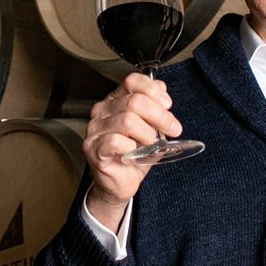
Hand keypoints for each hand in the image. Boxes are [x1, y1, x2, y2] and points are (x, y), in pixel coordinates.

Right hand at [82, 72, 181, 223]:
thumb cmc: (134, 156)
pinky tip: (134, 154)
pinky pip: (115, 141)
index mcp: (115, 101)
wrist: (120, 184)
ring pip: (127, 120)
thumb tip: (162, 88)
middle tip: (173, 128)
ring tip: (151, 145)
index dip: (153, 90)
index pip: (132, 81)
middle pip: (135, 101)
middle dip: (160, 116)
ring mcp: (95, 129)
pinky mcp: (93, 148)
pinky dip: (131, 148)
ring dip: (147, 135)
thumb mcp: (151, 129)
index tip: (167, 104)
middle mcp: (102, 111)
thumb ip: (155, 108)